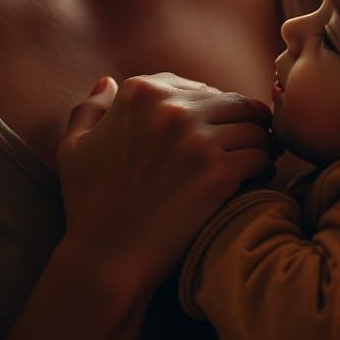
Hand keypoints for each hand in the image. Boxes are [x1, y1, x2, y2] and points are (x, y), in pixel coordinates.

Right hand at [57, 73, 275, 291]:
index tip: (214, 127)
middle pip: (229, 100)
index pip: (194, 85)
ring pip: (252, 124)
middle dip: (242, 120)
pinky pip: (260, 154)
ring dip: (260, 140)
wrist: (107, 258)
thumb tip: (106, 81)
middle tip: (251, 139)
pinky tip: (260, 176)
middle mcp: (170, 108)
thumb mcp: (74, 148)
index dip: (209, 106)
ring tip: (261, 155)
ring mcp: (197, 139)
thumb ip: (90, 109)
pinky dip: (265, 164)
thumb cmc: (89, 205)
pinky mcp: (218, 172)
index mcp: (138, 93)